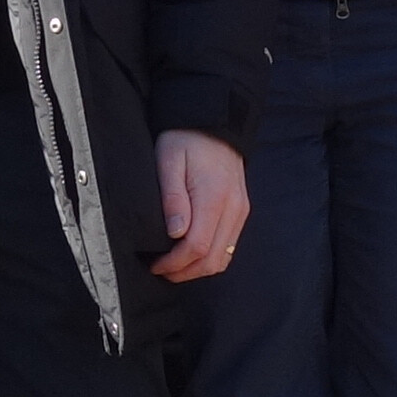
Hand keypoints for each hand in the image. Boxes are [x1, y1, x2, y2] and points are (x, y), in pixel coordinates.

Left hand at [150, 129, 249, 281]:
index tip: (155, 264)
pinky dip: (210, 258)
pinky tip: (190, 254)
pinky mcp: (241, 211)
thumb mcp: (169, 160)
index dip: (175, 263)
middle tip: (160, 270)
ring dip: (198, 269)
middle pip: (213, 260)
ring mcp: (240, 211)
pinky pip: (229, 246)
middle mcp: (233, 208)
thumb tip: (176, 232)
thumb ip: (172, 197)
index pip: (198, 247)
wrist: (213, 123)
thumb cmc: (185, 139)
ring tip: (173, 266)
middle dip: (185, 272)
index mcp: (214, 197)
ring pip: (224, 258)